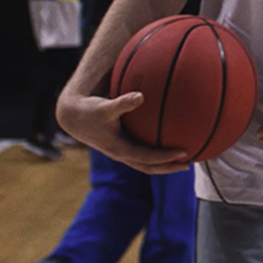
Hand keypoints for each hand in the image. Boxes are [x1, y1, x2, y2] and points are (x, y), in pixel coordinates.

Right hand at [56, 89, 190, 174]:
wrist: (73, 117)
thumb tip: (140, 95)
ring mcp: (121, 151)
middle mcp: (122, 154)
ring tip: (183, 156)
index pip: (147, 158)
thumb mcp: (105, 107)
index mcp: (119, 149)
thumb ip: (122, 103)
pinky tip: (167, 136)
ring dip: (163, 161)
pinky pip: (142, 150)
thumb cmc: (90, 110)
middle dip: (168, 167)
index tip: (183, 153)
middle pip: (149, 167)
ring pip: (145, 162)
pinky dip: (155, 148)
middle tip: (189, 163)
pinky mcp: (121, 145)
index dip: (165, 157)